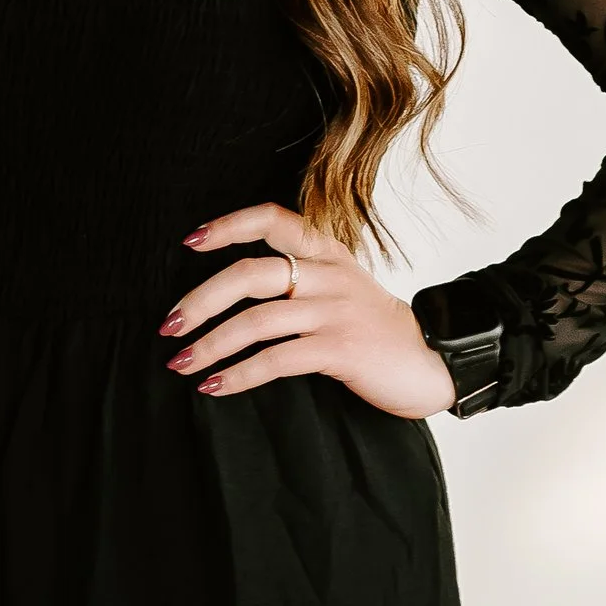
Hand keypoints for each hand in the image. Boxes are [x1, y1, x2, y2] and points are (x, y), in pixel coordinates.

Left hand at [162, 202, 458, 420]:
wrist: (437, 361)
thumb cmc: (380, 331)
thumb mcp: (344, 289)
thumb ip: (302, 281)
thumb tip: (235, 294)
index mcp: (328, 254)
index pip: (272, 219)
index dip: (228, 226)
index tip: (190, 242)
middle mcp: (329, 275)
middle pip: (249, 274)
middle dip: (200, 299)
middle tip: (168, 326)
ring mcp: (335, 311)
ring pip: (256, 320)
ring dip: (210, 344)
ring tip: (181, 363)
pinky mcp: (340, 349)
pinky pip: (276, 359)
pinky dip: (238, 374)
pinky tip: (215, 386)